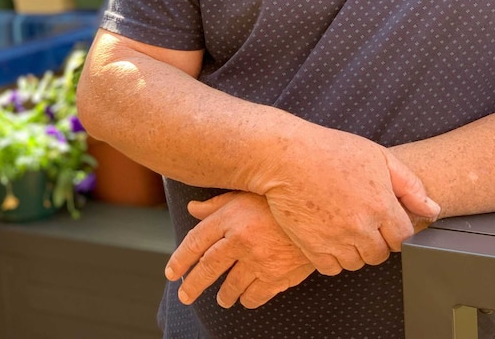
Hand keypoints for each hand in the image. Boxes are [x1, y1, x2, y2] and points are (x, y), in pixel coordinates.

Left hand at [165, 191, 314, 308]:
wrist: (322, 210)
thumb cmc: (281, 199)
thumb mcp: (247, 194)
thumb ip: (218, 204)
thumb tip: (193, 209)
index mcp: (231, 216)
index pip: (196, 241)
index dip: (181, 259)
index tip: (172, 273)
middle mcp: (241, 239)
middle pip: (209, 267)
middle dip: (193, 284)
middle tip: (185, 295)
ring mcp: (260, 260)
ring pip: (232, 285)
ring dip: (224, 295)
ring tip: (222, 298)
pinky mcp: (279, 275)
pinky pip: (255, 295)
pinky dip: (247, 299)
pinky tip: (245, 299)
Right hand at [255, 126, 440, 275]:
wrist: (287, 156)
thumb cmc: (330, 151)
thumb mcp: (379, 157)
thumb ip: (410, 185)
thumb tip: (432, 209)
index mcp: (381, 204)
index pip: (404, 239)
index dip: (397, 231)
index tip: (387, 223)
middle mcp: (361, 226)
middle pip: (381, 254)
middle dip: (377, 241)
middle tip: (364, 223)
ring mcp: (336, 239)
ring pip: (358, 263)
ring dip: (356, 251)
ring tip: (346, 228)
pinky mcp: (312, 246)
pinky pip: (332, 268)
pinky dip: (334, 258)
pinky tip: (331, 238)